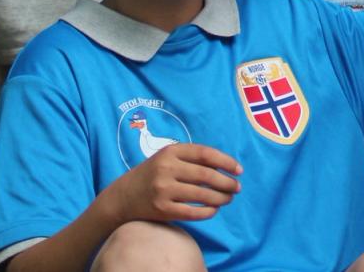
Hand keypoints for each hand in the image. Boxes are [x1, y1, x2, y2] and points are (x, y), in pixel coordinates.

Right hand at [102, 143, 241, 224]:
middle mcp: (166, 169)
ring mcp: (163, 190)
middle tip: (237, 188)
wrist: (123, 196)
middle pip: (206, 175)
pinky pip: (192, 212)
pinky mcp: (162, 209)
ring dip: (221, 198)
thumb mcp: (168, 158)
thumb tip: (226, 165)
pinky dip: (207, 211)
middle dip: (227, 182)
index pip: (205, 154)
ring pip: (202, 195)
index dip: (226, 161)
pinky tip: (214, 210)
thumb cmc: (153, 174)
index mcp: (170, 152)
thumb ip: (192, 158)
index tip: (239, 170)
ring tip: (229, 198)